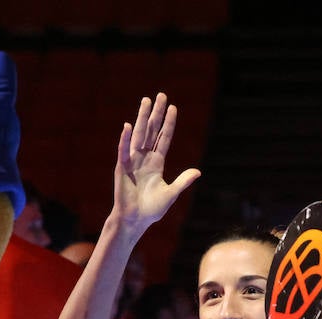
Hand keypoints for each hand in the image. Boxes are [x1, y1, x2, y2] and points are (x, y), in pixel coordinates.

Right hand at [113, 93, 200, 235]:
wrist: (135, 220)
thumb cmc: (152, 209)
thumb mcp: (171, 194)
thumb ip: (182, 181)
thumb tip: (198, 171)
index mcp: (157, 163)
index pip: (164, 138)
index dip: (169, 124)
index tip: (173, 108)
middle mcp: (145, 158)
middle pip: (152, 131)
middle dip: (157, 113)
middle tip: (161, 95)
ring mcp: (133, 161)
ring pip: (139, 135)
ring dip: (142, 118)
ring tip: (146, 101)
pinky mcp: (122, 168)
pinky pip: (124, 150)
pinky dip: (126, 139)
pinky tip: (128, 126)